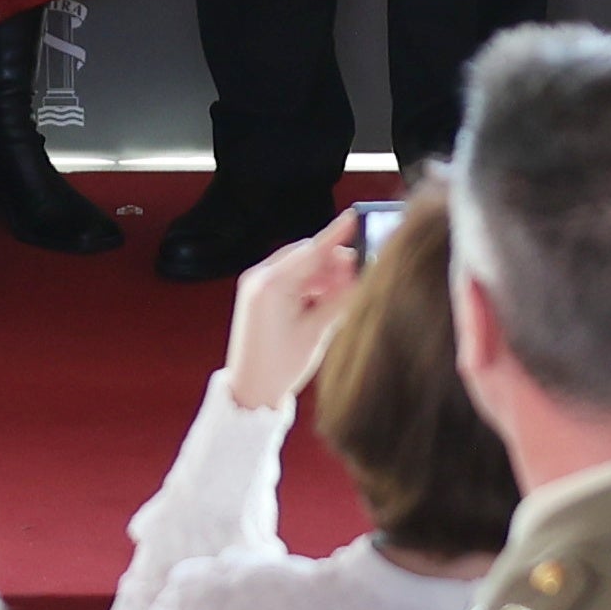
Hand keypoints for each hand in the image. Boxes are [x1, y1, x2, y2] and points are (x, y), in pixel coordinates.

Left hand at [221, 211, 369, 414]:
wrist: (250, 392)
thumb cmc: (278, 367)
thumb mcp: (317, 331)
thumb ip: (340, 297)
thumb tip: (360, 272)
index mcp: (271, 284)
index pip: (312, 250)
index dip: (336, 233)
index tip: (354, 217)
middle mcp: (259, 278)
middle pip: (306, 256)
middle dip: (333, 261)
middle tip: (359, 269)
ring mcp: (256, 286)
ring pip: (299, 267)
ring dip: (323, 274)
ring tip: (345, 289)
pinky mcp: (258, 296)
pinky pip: (289, 279)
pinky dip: (309, 284)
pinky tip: (326, 297)